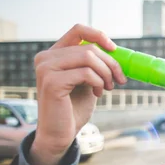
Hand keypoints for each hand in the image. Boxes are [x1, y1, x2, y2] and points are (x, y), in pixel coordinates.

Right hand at [29, 24, 126, 164]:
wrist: (60, 133)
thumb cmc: (73, 107)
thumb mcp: (87, 80)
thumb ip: (93, 63)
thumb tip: (115, 50)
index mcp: (53, 54)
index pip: (78, 30)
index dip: (99, 35)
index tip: (114, 49)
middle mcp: (45, 57)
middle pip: (89, 47)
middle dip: (111, 63)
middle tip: (119, 80)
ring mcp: (46, 68)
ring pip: (89, 58)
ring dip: (106, 73)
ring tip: (107, 87)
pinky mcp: (51, 82)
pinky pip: (86, 73)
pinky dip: (98, 82)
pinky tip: (98, 94)